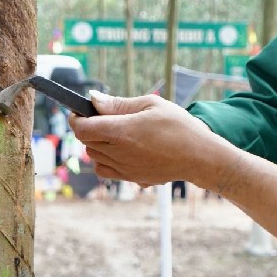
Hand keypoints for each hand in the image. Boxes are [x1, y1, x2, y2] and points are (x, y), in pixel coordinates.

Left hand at [69, 92, 229, 187]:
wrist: (199, 156)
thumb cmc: (179, 126)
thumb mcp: (150, 105)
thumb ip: (118, 103)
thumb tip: (93, 99)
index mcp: (123, 131)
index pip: (82, 128)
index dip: (77, 117)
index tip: (82, 110)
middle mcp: (119, 153)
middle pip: (85, 141)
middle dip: (89, 127)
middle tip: (105, 117)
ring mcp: (124, 168)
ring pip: (93, 155)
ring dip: (97, 143)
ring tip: (116, 133)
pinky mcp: (130, 178)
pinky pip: (103, 170)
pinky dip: (104, 160)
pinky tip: (119, 150)